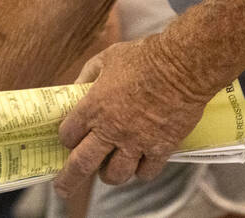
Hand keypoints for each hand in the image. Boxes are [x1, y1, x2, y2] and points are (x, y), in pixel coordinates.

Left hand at [54, 36, 210, 195]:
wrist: (181, 65)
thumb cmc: (142, 57)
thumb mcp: (105, 58)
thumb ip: (87, 76)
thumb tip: (75, 88)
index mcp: (93, 107)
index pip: (69, 134)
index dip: (66, 138)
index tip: (68, 139)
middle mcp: (110, 129)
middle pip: (82, 164)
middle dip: (69, 179)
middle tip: (63, 189)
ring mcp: (136, 142)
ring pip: (115, 175)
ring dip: (108, 176)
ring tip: (108, 172)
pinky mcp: (160, 148)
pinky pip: (146, 173)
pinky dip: (140, 172)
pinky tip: (139, 165)